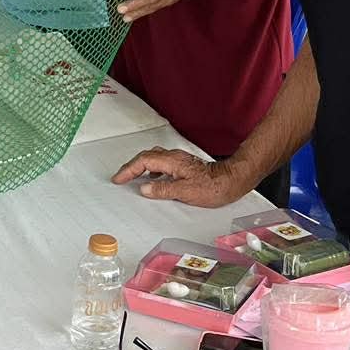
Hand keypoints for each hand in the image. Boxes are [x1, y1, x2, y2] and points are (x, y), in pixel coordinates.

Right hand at [111, 146, 252, 205]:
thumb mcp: (186, 192)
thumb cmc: (213, 187)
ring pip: (154, 158)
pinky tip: (153, 179)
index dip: (129, 169)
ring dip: (141, 166)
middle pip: (146, 156)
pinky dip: (152, 169)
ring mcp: (180, 160)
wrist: (231, 181)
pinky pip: (162, 163)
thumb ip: (163, 189)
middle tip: (121, 177)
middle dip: (131, 166)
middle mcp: (175, 157)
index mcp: (172, 162)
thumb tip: (145, 188)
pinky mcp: (184, 165)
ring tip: (133, 177)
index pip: (143, 161)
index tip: (119, 178)